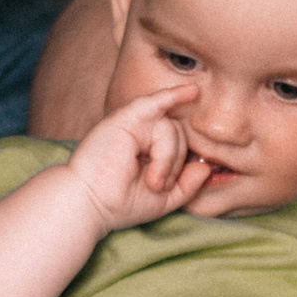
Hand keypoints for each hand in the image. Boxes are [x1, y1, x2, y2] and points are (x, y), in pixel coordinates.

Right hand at [60, 83, 211, 230]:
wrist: (90, 204)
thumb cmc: (120, 204)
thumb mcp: (163, 199)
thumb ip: (187, 185)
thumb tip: (206, 166)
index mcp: (148, 148)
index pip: (180, 145)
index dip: (181, 165)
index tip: (167, 186)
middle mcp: (141, 132)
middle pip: (179, 135)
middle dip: (175, 163)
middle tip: (156, 186)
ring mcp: (133, 124)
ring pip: (171, 129)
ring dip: (167, 158)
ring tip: (151, 180)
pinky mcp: (125, 118)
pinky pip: (156, 102)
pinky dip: (174, 95)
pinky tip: (192, 91)